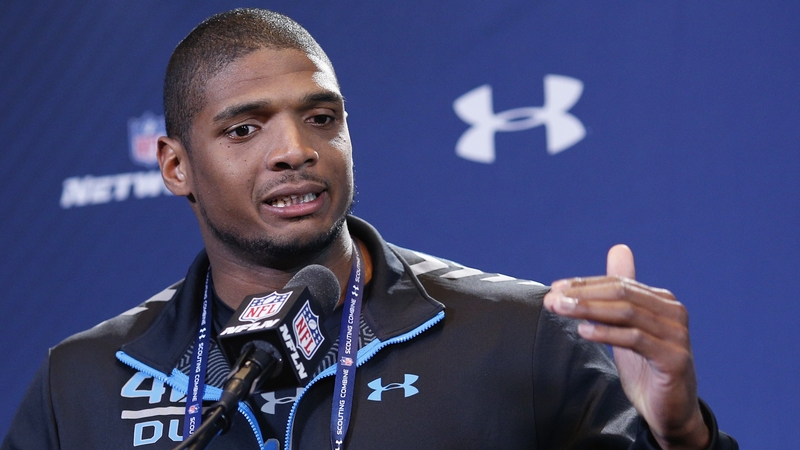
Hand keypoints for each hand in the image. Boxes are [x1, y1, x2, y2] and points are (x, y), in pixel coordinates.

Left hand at [543, 245, 709, 449]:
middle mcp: (673, 312)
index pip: (618, 283)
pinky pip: (635, 339)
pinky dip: (606, 333)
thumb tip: (618, 248)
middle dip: (583, 294)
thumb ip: (621, 292)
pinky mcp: (674, 358)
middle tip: (552, 299)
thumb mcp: (629, 325)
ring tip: (561, 310)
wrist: (671, 410)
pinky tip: (583, 332)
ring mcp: (676, 335)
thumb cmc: (646, 365)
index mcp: (662, 300)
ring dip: (588, 310)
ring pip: (626, 313)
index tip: (555, 288)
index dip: (585, 284)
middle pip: (621, 294)